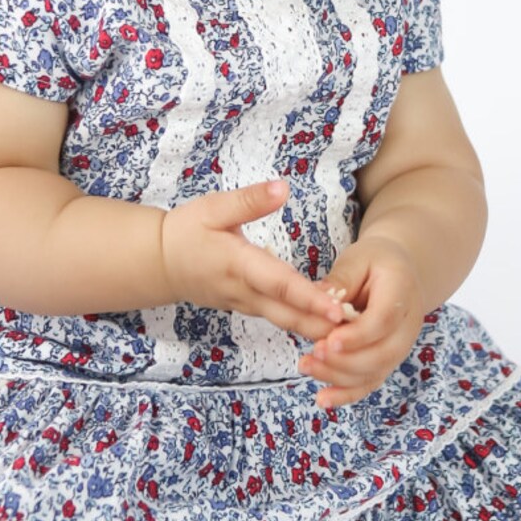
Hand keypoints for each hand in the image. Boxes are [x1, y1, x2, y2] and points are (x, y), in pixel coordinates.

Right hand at [158, 179, 348, 344]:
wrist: (160, 263)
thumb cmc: (186, 231)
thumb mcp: (213, 207)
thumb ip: (249, 200)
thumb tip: (283, 188)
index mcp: (238, 264)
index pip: (280, 284)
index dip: (310, 298)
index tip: (337, 309)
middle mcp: (244, 291)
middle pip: (288, 314)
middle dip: (323, 325)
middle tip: (360, 331)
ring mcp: (245, 304)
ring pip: (285, 320)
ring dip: (317, 329)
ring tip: (354, 332)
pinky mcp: (247, 307)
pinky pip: (279, 319)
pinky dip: (303, 324)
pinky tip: (329, 326)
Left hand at [299, 235, 426, 410]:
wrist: (399, 272)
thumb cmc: (374, 262)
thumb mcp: (357, 259)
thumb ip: (340, 280)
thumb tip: (317, 298)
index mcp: (403, 291)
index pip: (383, 321)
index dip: (357, 336)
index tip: (328, 341)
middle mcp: (408, 324)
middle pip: (383, 354)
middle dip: (345, 361)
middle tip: (313, 355)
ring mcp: (400, 346)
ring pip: (375, 372)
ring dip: (340, 377)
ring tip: (306, 367)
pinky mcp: (387, 360)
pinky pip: (370, 382)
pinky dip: (347, 394)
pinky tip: (323, 399)